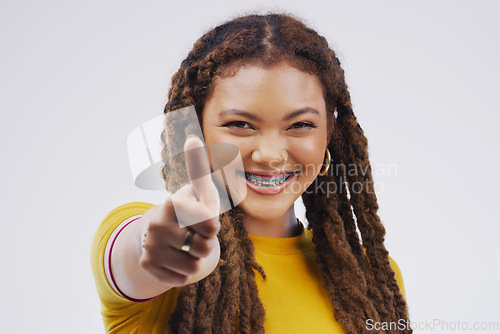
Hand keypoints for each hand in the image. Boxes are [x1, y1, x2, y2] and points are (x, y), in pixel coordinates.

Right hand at [139, 136, 220, 286]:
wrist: (163, 231)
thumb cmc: (190, 209)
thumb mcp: (200, 191)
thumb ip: (199, 167)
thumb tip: (192, 138)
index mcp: (174, 203)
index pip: (212, 225)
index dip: (212, 226)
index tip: (201, 217)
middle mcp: (158, 223)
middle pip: (204, 248)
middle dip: (205, 243)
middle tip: (193, 233)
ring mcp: (151, 245)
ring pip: (194, 266)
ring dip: (195, 259)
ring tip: (185, 245)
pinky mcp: (148, 264)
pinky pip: (181, 278)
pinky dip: (183, 272)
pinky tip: (175, 258)